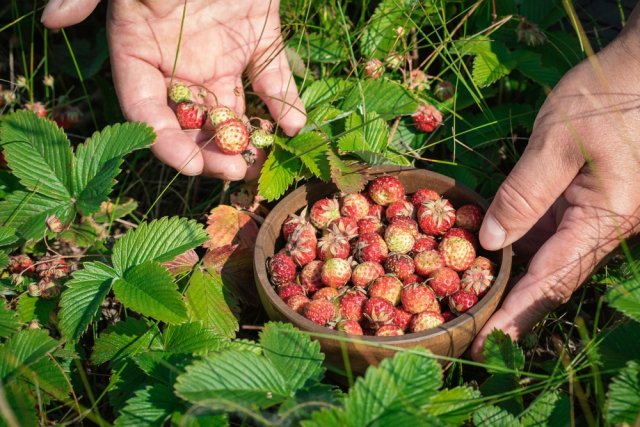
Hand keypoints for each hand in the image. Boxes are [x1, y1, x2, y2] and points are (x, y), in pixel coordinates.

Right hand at [41, 0, 305, 179]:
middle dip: (208, 151)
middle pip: (190, 121)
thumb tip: (51, 19)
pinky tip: (294, 123)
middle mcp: (180, 63)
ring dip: (245, 137)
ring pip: (230, 110)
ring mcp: (221, 56)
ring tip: (259, 158)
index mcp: (140, 50)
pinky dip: (284, 105)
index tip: (188, 165)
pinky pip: (271, 81)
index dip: (163, 142)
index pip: (145, 110)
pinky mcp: (258, 43)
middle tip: (233, 171)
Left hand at [470, 16, 639, 359]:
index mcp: (603, 220)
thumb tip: (493, 242)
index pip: (551, 279)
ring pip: (552, 261)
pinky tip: (494, 258)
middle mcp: (604, 229)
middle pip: (553, 280)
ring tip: (477, 305)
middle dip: (514, 310)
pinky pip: (553, 236)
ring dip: (517, 284)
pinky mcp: (590, 203)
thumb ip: (523, 196)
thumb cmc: (607, 99)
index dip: (515, 313)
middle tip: (473, 335)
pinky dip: (523, 251)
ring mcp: (599, 218)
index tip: (485, 340)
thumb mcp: (557, 144)